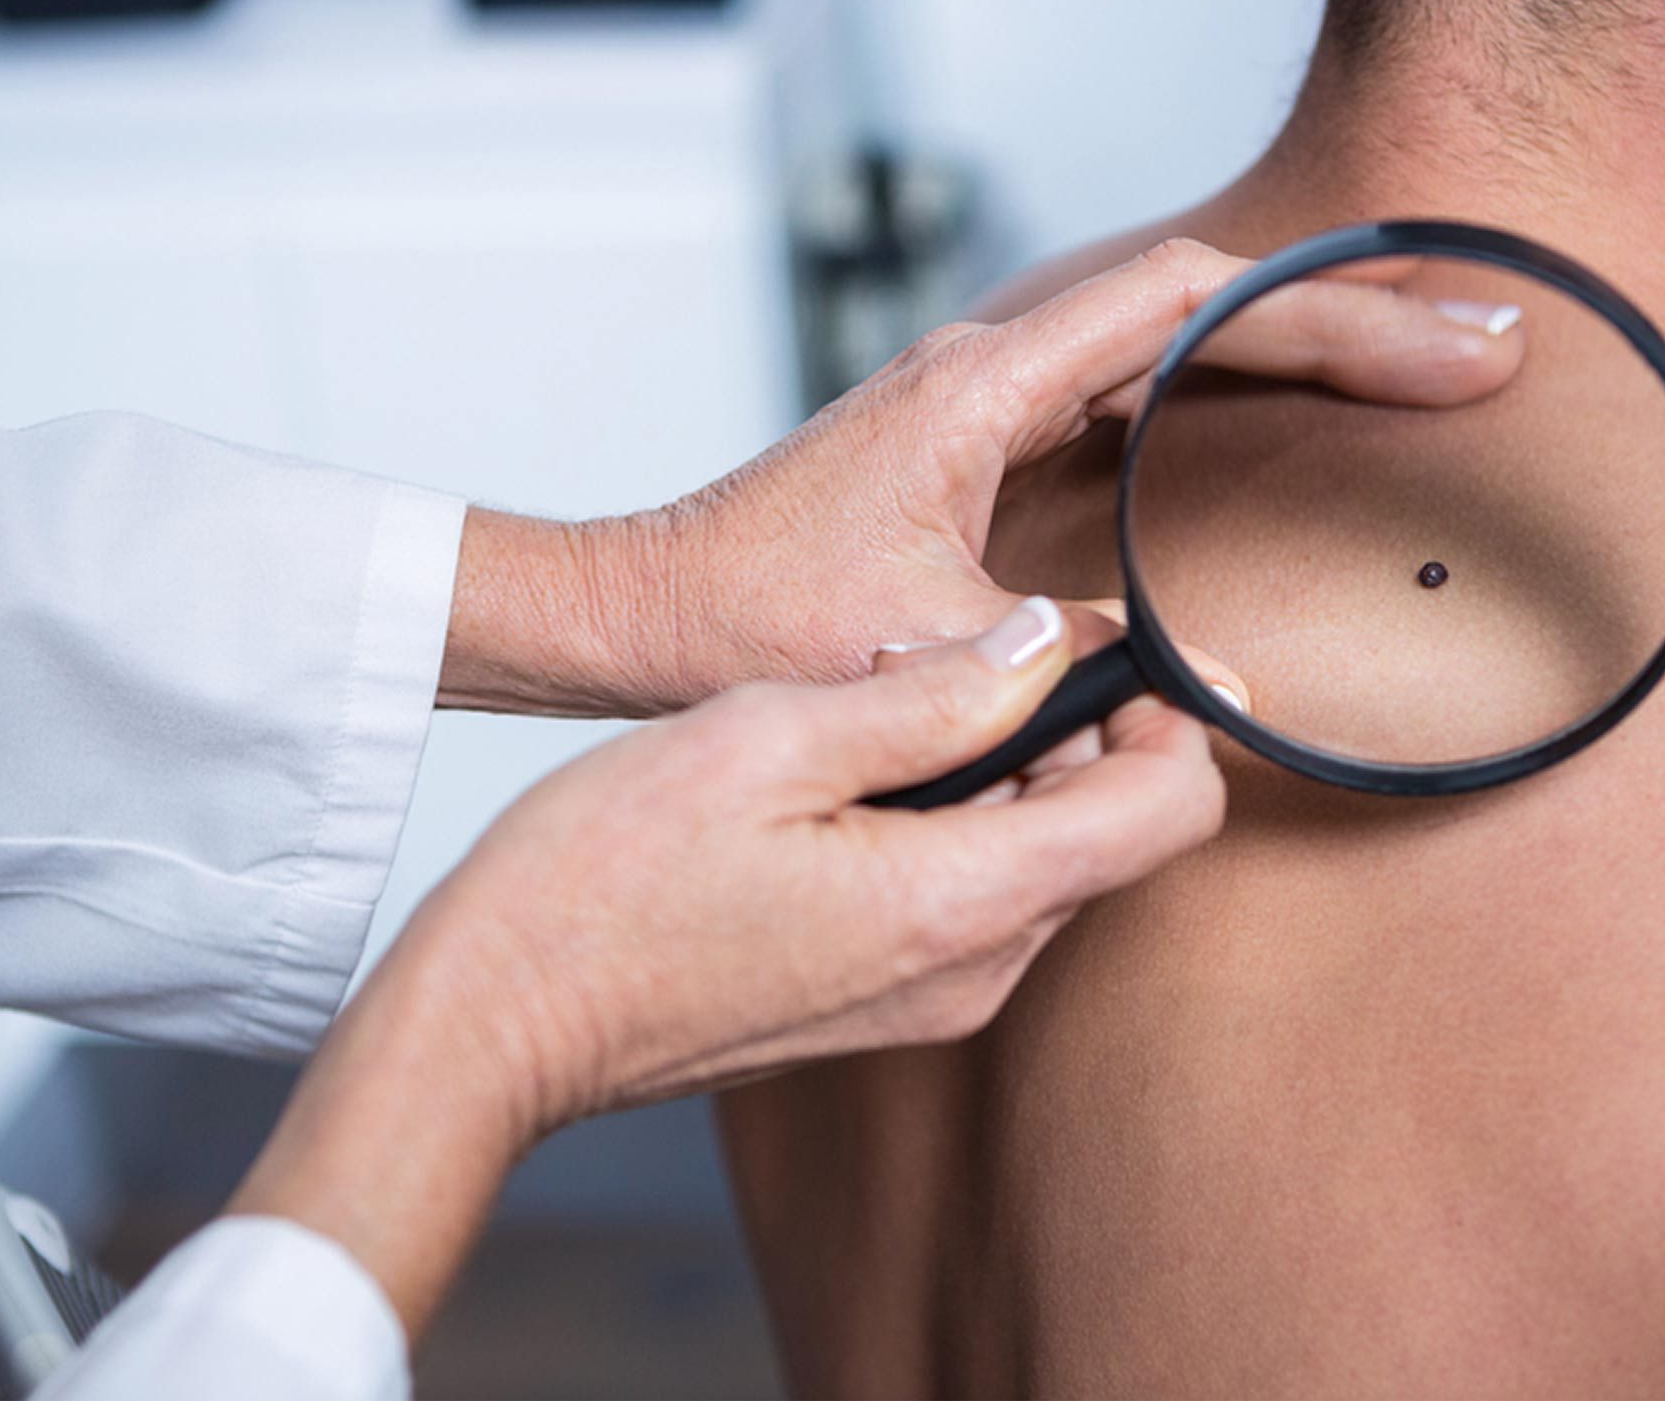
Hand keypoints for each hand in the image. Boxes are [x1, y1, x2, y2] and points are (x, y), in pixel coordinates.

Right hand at [230, 597, 1220, 1337]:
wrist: (496, 1023)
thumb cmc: (600, 880)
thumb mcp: (769, 736)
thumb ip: (931, 694)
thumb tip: (1046, 642)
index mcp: (962, 902)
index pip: (1167, 808)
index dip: (1165, 711)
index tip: (1106, 645)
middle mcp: (972, 974)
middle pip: (1110, 834)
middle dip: (1072, 733)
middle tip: (959, 662)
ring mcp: (930, 1003)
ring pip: (1040, 863)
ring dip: (1001, 778)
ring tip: (876, 720)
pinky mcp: (883, 1008)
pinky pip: (971, 901)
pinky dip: (949, 827)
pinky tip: (842, 787)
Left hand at [439, 237, 1523, 715]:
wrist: (644, 609)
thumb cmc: (746, 614)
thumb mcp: (919, 647)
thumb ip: (1064, 650)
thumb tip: (1205, 671)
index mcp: (986, 382)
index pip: (1192, 303)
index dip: (1327, 313)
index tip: (1439, 343)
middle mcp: (994, 366)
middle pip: (1209, 306)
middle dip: (1352, 323)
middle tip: (1485, 350)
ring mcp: (990, 396)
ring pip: (1176, 338)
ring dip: (1298, 347)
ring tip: (1423, 365)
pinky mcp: (983, 437)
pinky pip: (1135, 385)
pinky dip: (1227, 387)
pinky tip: (1286, 412)